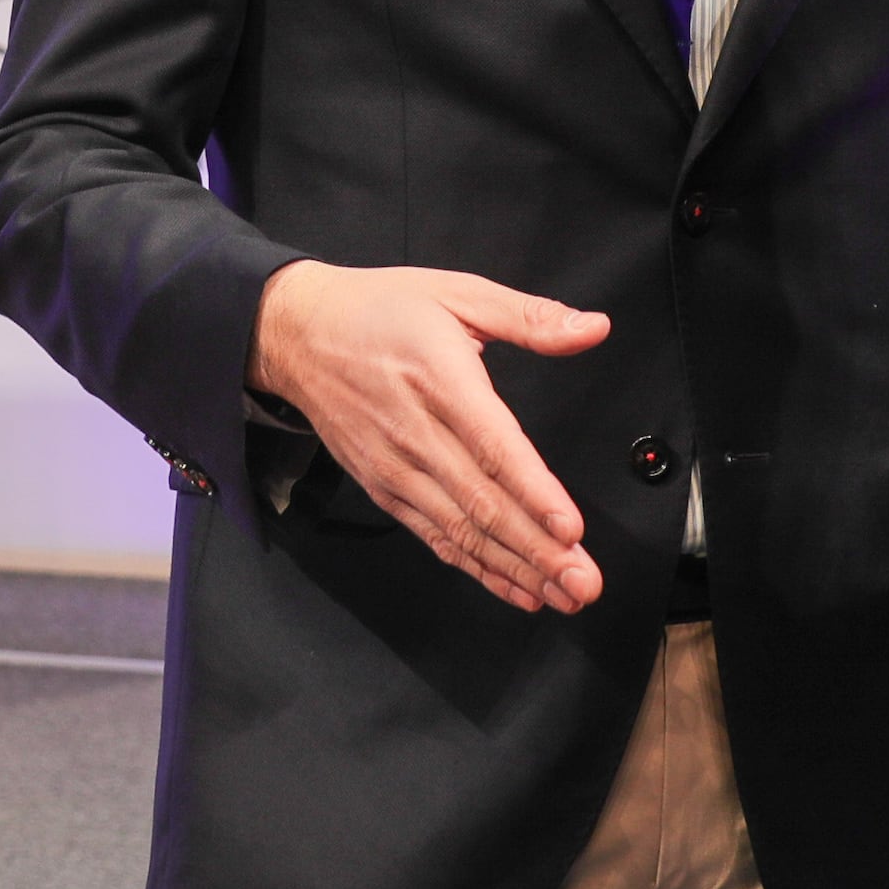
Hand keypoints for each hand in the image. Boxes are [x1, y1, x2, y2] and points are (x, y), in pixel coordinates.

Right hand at [250, 257, 611, 612]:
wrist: (295, 334)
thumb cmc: (378, 311)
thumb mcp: (457, 292)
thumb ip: (530, 316)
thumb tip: (593, 328)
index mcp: (439, 378)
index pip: (492, 446)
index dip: (532, 492)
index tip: (570, 529)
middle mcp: (415, 432)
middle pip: (481, 502)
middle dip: (537, 550)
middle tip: (583, 582)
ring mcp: (395, 467)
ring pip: (460, 531)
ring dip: (514, 569)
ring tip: (561, 596)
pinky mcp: (383, 489)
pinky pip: (435, 537)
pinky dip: (476, 568)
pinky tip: (516, 588)